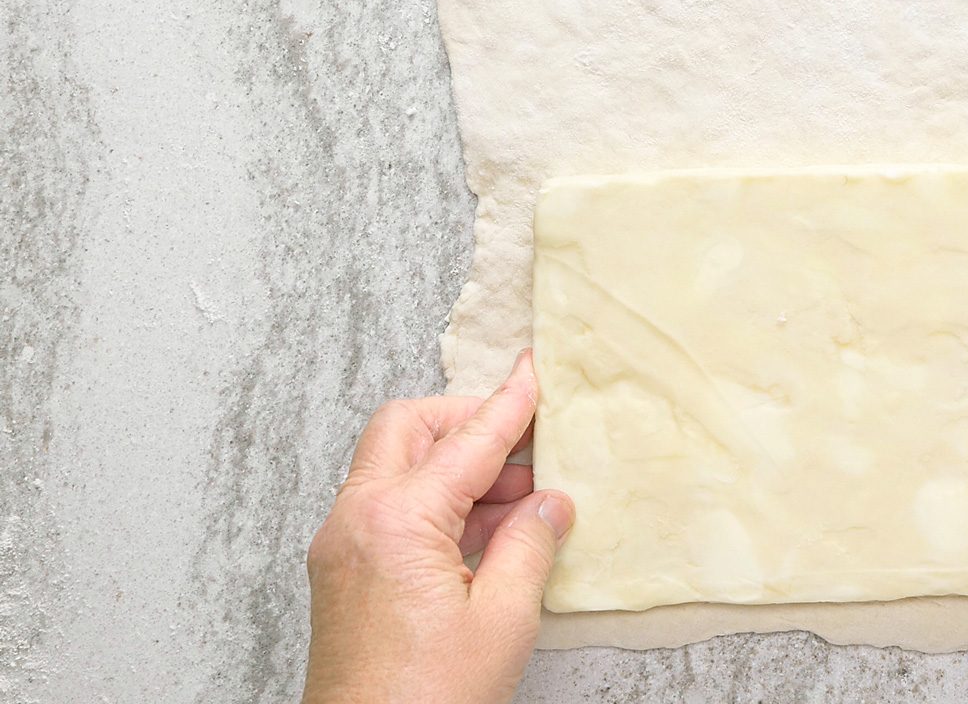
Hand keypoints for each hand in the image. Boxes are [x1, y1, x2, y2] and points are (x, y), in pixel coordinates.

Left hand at [302, 351, 573, 703]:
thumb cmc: (426, 702)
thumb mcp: (502, 620)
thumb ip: (529, 545)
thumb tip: (549, 503)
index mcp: (395, 521)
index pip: (467, 442)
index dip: (510, 405)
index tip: (534, 372)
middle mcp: (355, 522)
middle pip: (407, 430)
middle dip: (466, 424)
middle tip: (524, 445)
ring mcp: (341, 549)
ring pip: (396, 469)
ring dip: (454, 469)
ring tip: (520, 504)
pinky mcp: (342, 577)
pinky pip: (388, 511)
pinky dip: (434, 504)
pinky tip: (486, 536)